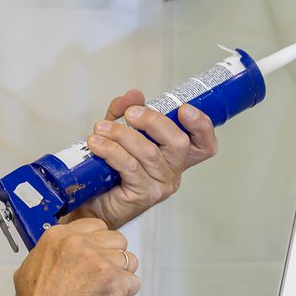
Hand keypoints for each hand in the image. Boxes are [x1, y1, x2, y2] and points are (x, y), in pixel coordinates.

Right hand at [11, 218, 139, 295]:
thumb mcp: (32, 268)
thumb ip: (53, 255)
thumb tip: (60, 254)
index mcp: (59, 237)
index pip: (95, 226)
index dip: (99, 245)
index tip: (95, 259)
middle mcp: (79, 243)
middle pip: (116, 240)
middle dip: (113, 260)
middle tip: (100, 280)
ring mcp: (98, 260)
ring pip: (129, 261)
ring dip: (120, 279)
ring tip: (102, 295)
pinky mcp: (113, 280)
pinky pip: (133, 283)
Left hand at [68, 90, 217, 230]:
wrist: (91, 200)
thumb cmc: (108, 168)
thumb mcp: (118, 132)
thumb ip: (125, 111)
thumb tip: (134, 95)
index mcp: (175, 155)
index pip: (204, 144)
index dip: (202, 126)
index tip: (184, 109)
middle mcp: (174, 171)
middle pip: (179, 142)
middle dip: (152, 121)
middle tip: (129, 114)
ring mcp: (161, 185)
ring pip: (149, 152)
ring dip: (122, 135)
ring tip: (100, 129)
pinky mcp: (144, 195)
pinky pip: (131, 167)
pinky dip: (112, 151)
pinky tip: (97, 145)